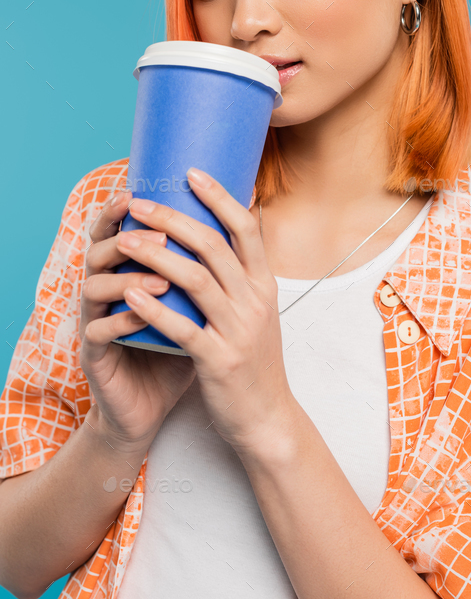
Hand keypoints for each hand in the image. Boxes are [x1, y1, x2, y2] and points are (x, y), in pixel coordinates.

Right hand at [80, 191, 196, 451]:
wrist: (151, 409)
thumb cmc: (177, 350)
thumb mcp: (197, 306)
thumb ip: (209, 271)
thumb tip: (247, 225)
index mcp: (128, 273)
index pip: (118, 230)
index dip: (122, 209)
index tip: (143, 189)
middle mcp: (107, 291)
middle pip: (101, 249)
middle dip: (130, 236)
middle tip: (159, 234)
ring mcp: (95, 320)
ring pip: (95, 286)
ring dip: (129, 278)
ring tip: (161, 276)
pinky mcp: (94, 354)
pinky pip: (99, 330)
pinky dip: (122, 319)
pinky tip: (141, 314)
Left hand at [114, 168, 298, 457]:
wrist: (267, 417)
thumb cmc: (253, 360)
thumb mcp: (257, 312)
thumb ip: (239, 278)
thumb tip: (213, 237)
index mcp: (264, 284)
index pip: (245, 228)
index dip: (219, 197)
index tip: (190, 173)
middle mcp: (255, 300)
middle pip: (213, 246)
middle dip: (173, 219)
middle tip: (139, 204)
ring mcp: (239, 330)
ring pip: (195, 280)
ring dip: (156, 256)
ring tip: (125, 242)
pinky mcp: (220, 360)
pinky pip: (184, 328)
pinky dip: (156, 310)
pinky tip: (131, 297)